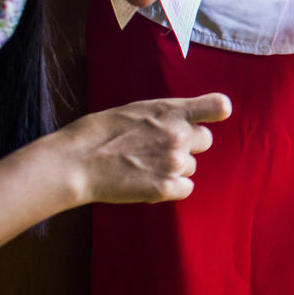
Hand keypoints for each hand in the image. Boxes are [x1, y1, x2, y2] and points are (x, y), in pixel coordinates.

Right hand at [59, 93, 231, 204]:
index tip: (215, 115)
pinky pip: (185, 188)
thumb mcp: (136, 110)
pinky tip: (149, 182)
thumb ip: (164, 115)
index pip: (218, 106)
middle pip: (205, 140)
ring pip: (191, 167)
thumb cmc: (97, 133)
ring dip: (174, 168)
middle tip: (159, 148)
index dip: (217, 111)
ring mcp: (174, 162)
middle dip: (188, 144)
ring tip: (144, 165)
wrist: (75, 162)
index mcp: (170, 111)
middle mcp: (179, 135)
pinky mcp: (165, 187)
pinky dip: (172, 188)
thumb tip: (180, 121)